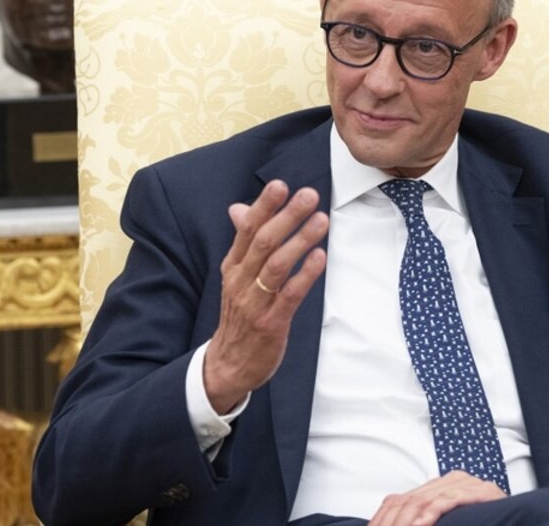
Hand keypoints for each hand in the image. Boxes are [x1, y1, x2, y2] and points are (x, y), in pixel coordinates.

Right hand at [203, 180, 328, 412]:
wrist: (228, 364)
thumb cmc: (239, 315)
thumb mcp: (235, 276)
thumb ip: (243, 242)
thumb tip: (238, 208)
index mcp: (233, 266)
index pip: (247, 230)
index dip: (264, 206)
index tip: (280, 185)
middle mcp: (241, 280)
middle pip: (263, 242)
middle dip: (287, 217)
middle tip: (309, 196)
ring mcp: (255, 302)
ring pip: (276, 265)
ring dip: (300, 241)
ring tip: (321, 221)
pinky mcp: (271, 323)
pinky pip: (289, 295)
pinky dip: (304, 275)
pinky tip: (319, 257)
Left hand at [369, 471, 505, 525]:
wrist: (521, 518)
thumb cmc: (484, 522)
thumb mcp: (449, 521)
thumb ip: (426, 518)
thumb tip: (394, 525)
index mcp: (438, 486)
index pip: (399, 500)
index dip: (382, 518)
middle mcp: (450, 480)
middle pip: (407, 500)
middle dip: (391, 522)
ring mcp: (466, 483)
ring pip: (423, 500)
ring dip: (407, 521)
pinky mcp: (480, 491)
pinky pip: (447, 501)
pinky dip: (430, 514)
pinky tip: (420, 525)